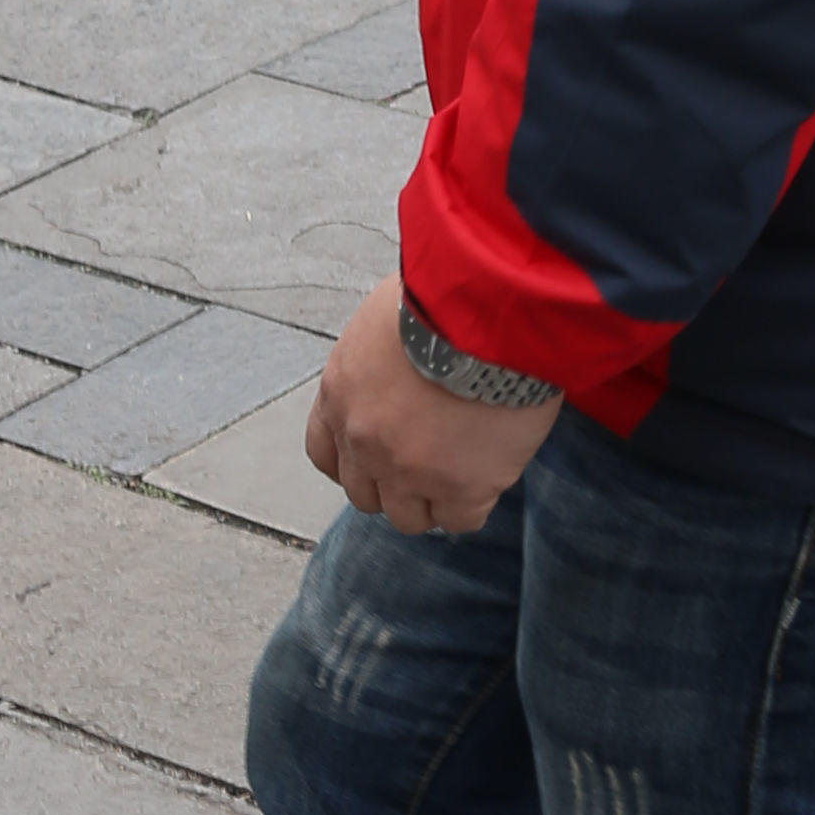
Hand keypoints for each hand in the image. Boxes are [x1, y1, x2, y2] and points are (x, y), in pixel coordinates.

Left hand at [306, 275, 556, 535]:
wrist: (489, 308)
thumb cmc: (444, 293)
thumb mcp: (386, 314)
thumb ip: (379, 355)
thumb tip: (396, 360)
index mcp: (340, 396)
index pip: (324, 453)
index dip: (354, 461)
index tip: (378, 456)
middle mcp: (364, 441)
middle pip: (365, 495)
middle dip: (393, 484)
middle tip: (430, 462)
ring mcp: (409, 471)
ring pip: (409, 518)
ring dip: (432, 500)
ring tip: (463, 471)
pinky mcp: (461, 488)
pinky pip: (460, 521)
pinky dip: (473, 504)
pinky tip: (490, 475)